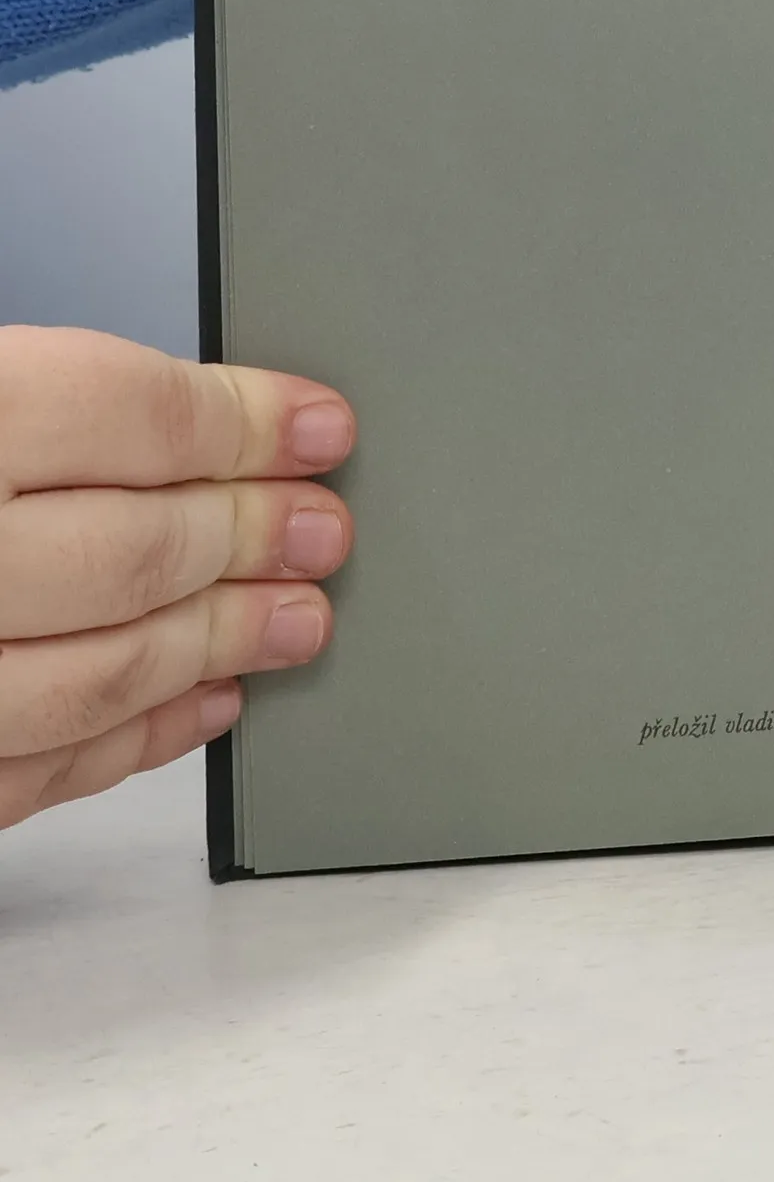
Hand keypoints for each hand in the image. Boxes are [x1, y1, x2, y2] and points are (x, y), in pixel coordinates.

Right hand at [0, 327, 354, 829]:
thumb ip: (56, 408)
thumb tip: (224, 423)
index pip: (123, 412)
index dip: (246, 422)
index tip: (323, 428)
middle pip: (132, 550)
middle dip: (255, 541)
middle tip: (327, 535)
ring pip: (97, 677)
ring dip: (222, 645)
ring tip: (303, 622)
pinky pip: (39, 772)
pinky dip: (139, 737)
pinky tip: (211, 700)